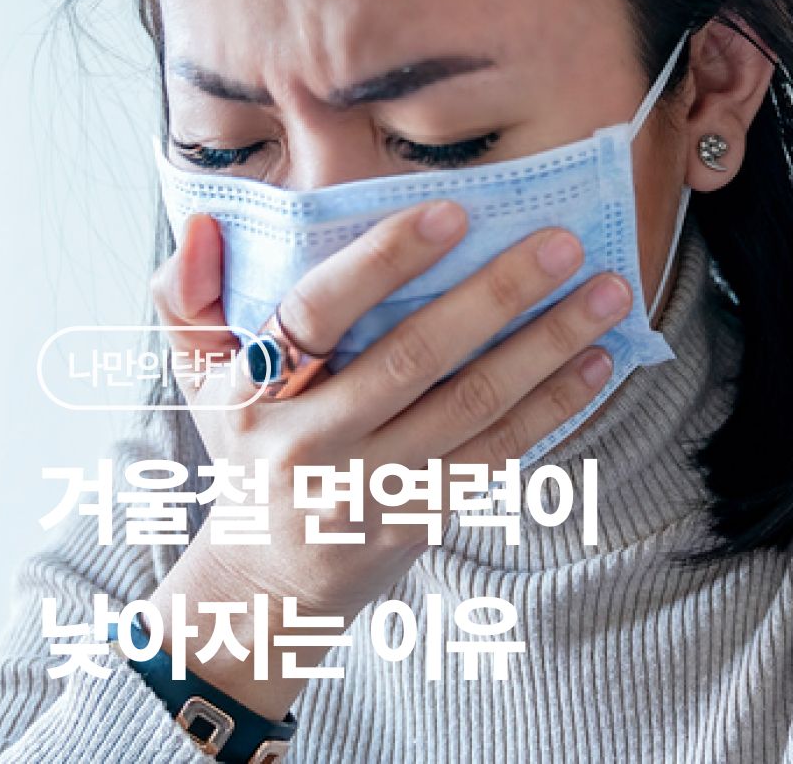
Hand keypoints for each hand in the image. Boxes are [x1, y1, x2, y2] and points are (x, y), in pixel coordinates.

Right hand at [148, 201, 629, 714]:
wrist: (265, 581)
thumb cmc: (245, 450)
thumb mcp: (195, 378)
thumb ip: (185, 298)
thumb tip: (206, 223)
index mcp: (256, 391)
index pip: (319, 312)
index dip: (386, 260)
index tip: (454, 212)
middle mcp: (314, 441)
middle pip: (418, 356)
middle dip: (499, 293)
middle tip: (564, 241)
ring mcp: (374, 486)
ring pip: (475, 405)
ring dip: (549, 345)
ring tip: (607, 295)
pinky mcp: (424, 515)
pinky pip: (499, 454)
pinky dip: (553, 406)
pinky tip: (596, 362)